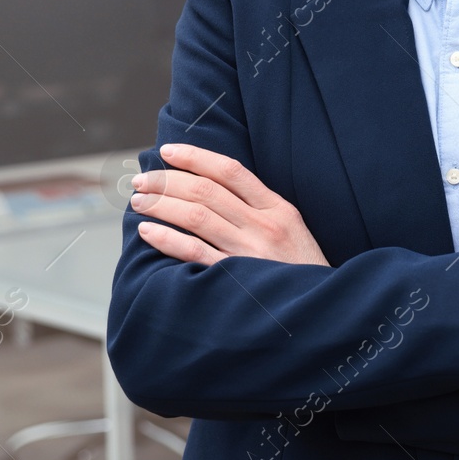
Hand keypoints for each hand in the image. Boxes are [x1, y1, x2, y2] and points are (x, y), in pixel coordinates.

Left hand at [131, 143, 330, 266]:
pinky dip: (167, 239)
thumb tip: (212, 189)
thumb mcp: (291, 229)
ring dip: (162, 205)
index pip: (231, 171)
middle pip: (207, 191)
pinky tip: (147, 231)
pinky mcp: (235, 279)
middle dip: (168, 181)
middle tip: (142, 180)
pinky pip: (195, 253)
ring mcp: (249, 252)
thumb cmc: (299, 268)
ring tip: (140, 201)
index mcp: (278, 208)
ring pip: (196, 216)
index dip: (196, 157)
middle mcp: (263, 225)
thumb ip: (259, 209)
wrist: (319, 308)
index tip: (168, 151)